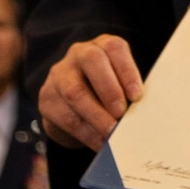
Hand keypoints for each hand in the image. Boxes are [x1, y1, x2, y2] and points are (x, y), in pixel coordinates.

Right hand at [38, 34, 142, 149]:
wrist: (73, 106)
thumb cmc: (107, 92)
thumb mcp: (120, 84)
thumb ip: (129, 92)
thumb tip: (143, 115)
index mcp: (102, 45)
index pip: (114, 48)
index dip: (127, 70)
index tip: (137, 96)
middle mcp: (79, 53)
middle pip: (92, 61)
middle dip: (109, 90)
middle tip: (121, 114)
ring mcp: (59, 75)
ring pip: (74, 92)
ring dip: (96, 117)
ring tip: (112, 135)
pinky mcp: (47, 99)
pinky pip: (65, 117)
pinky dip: (86, 133)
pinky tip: (99, 143)